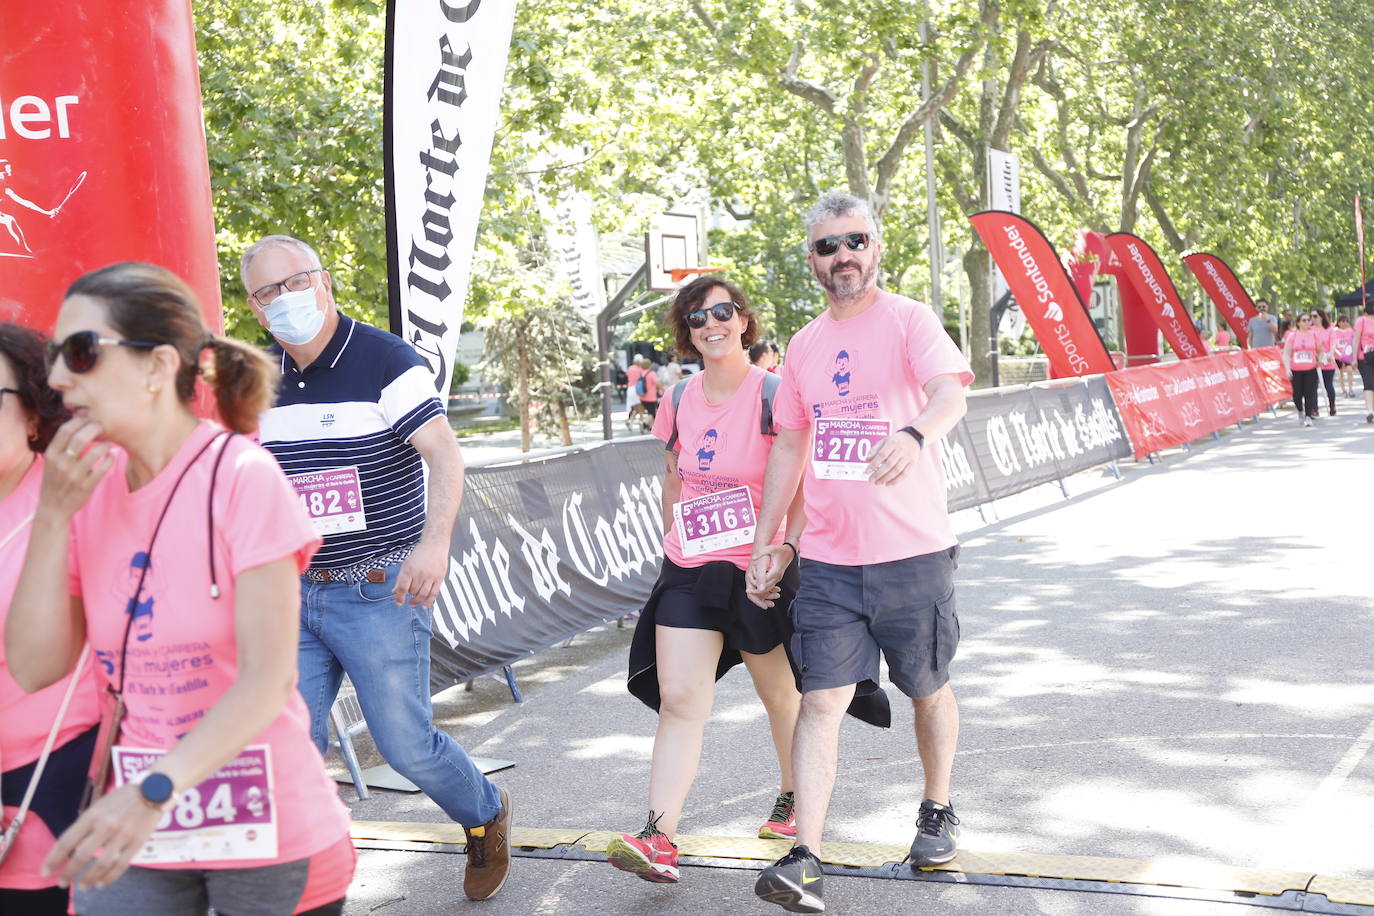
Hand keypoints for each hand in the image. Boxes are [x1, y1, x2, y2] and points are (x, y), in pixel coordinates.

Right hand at [41, 418, 112, 517]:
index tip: (88, 419)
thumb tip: (78, 424)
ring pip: (96, 452)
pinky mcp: (87, 486)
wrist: (53, 508)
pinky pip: (104, 468)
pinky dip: (110, 458)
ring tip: (109, 442)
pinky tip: (111, 456)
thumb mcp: (51, 462)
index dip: (79, 420)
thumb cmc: (55, 481)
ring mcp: (74, 475)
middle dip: (95, 428)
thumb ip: (62, 446)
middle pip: (80, 437)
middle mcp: (62, 464)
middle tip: (103, 427)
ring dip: (106, 444)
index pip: (65, 430)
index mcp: (51, 455)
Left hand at [44, 783, 164, 890]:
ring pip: (102, 863)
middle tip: (62, 883)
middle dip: (69, 873)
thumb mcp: (99, 805)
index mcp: (93, 815)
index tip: (46, 872)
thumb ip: (87, 824)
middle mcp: (106, 825)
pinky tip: (101, 883)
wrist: (155, 788)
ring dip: (89, 878)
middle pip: (82, 855)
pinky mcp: (138, 841)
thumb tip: (72, 848)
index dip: (53, 859)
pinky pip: (122, 864)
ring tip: (82, 886)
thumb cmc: (123, 798)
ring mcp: (123, 834)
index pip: (67, 841)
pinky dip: (110, 877)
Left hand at [393, 540, 447, 606]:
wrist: (435, 545)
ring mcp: (430, 577)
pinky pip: (434, 593)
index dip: (399, 597)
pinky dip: (429, 602)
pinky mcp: (439, 579)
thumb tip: (395, 591)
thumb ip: (400, 578)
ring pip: (423, 594)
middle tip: (408, 593)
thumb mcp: (406, 564)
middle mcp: (420, 574)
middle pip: (413, 591)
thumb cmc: (420, 553)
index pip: (402, 588)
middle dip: (409, 594)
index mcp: (409, 569)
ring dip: (417, 601)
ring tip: (413, 602)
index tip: (399, 602)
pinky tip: (424, 605)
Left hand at [746, 545, 791, 608]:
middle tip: (747, 590)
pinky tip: (756, 588)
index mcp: (776, 570)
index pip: (765, 580)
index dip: (757, 584)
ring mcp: (778, 578)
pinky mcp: (777, 578)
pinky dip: (764, 588)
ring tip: (750, 590)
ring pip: (769, 588)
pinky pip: (771, 586)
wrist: (790, 552)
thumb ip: (761, 552)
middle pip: (767, 587)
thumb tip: (753, 558)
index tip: (750, 588)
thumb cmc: (780, 550)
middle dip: (757, 591)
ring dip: (760, 591)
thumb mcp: (771, 548)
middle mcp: (778, 576)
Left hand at [865, 431, 921, 485]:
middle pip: (889, 464)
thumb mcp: (884, 441)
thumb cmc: (895, 441)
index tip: (866, 472)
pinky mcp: (912, 463)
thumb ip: (875, 449)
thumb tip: (867, 459)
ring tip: (878, 482)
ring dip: (886, 478)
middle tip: (871, 480)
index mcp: (892, 443)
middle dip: (879, 474)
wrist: (913, 438)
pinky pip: (904, 474)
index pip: (882, 455)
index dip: (874, 464)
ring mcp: (908, 457)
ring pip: (897, 470)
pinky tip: (888, 483)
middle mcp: (901, 450)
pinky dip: (896, 480)